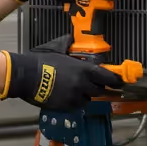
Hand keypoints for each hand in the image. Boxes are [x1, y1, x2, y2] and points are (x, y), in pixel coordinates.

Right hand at [0, 35, 123, 110]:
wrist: (27, 76)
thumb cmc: (42, 61)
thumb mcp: (57, 49)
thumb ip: (67, 44)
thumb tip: (70, 39)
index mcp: (84, 69)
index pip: (107, 77)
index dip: (115, 80)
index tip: (119, 82)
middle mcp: (83, 84)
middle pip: (100, 91)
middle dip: (100, 88)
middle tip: (97, 86)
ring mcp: (74, 97)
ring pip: (88, 99)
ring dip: (86, 96)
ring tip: (78, 90)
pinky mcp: (65, 106)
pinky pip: (76, 106)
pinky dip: (75, 102)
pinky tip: (68, 96)